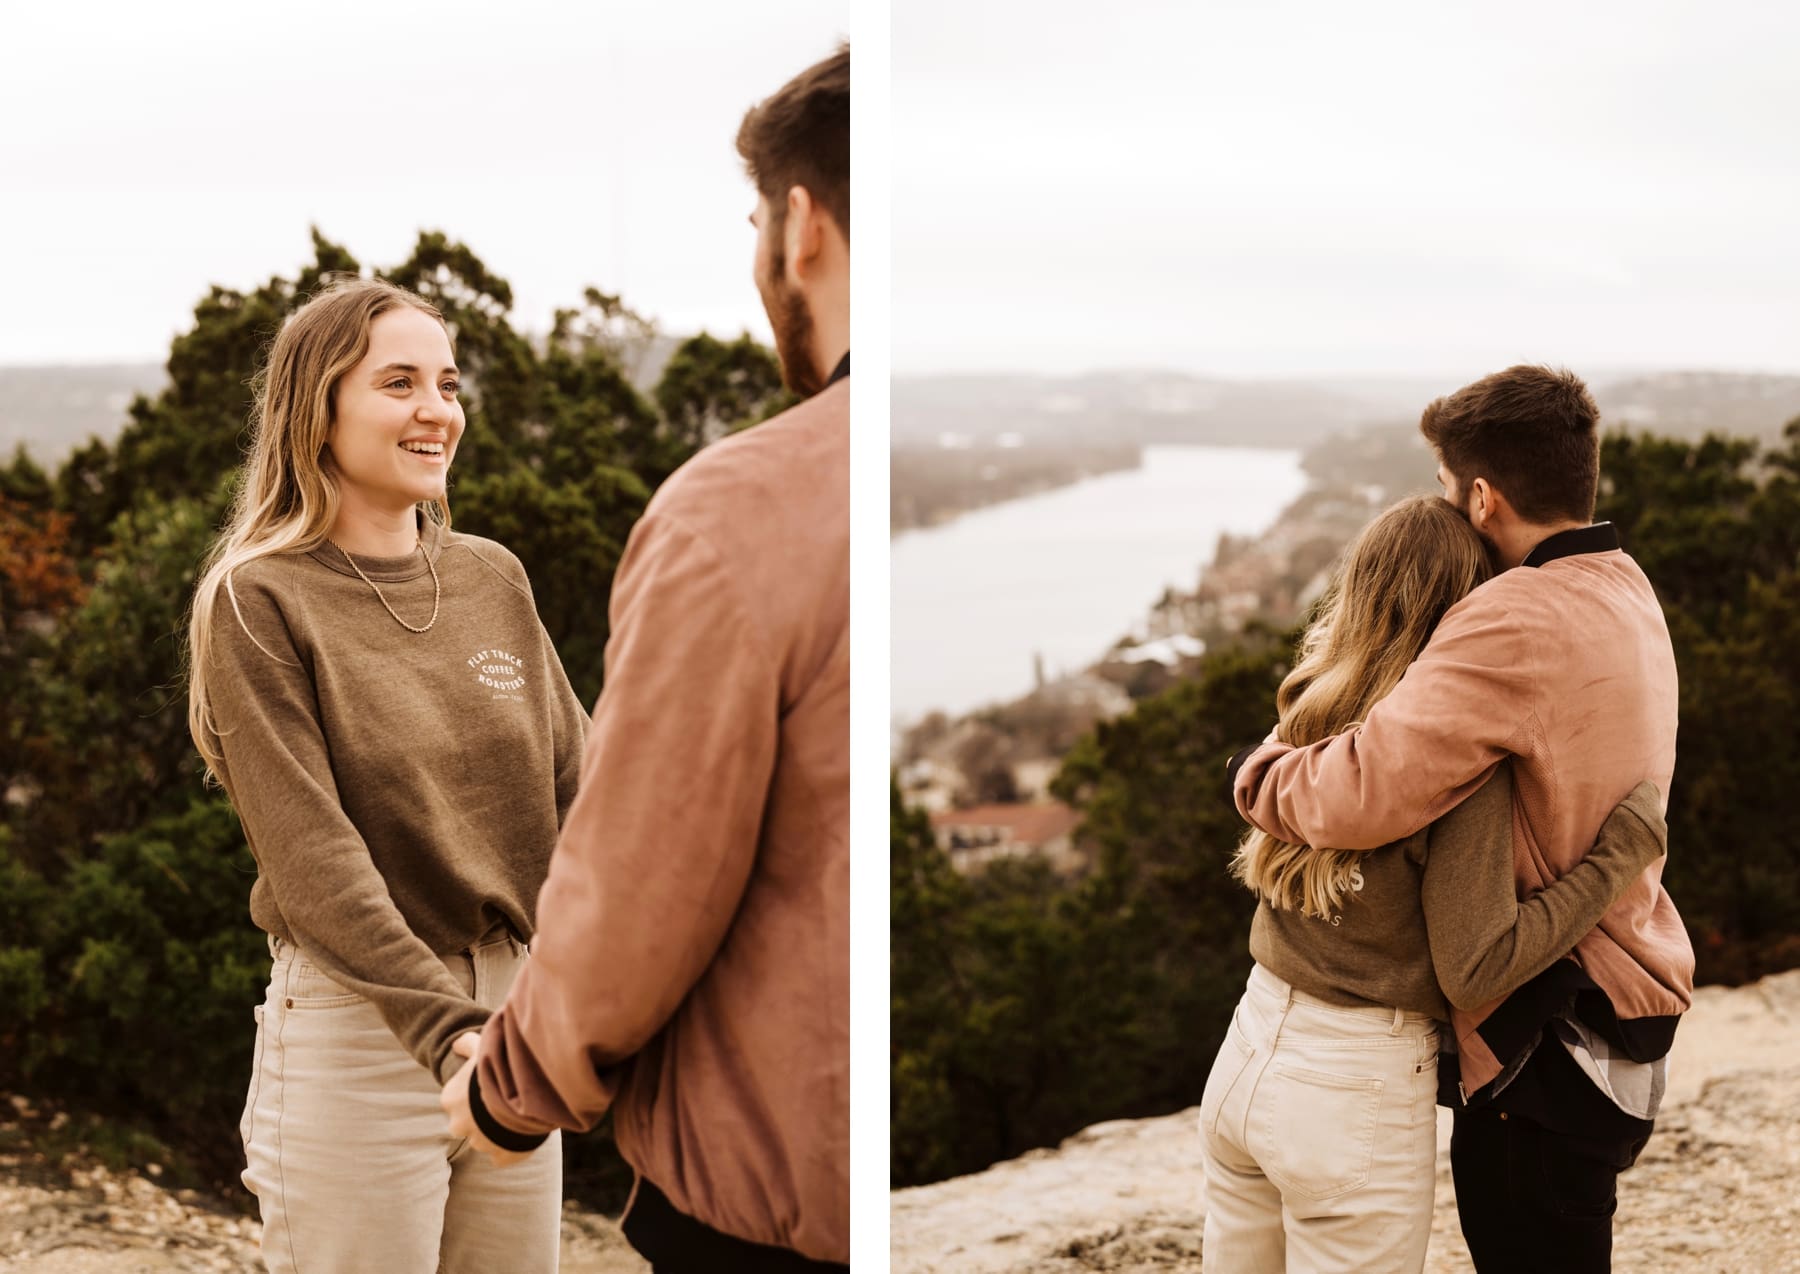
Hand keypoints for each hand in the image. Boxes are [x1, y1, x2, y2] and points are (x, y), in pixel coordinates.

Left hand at [439, 1031, 530, 1166]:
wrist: (525, 1094)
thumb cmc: (500, 1068)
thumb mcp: (483, 1048)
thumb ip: (468, 1045)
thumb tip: (456, 1043)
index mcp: (451, 1099)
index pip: (455, 1100)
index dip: (471, 1094)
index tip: (487, 1088)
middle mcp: (459, 1124)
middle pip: (466, 1123)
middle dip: (480, 1117)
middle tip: (502, 1102)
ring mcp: (480, 1143)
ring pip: (486, 1140)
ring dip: (497, 1131)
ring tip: (517, 1115)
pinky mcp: (501, 1157)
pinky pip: (503, 1156)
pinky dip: (511, 1149)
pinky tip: (521, 1134)